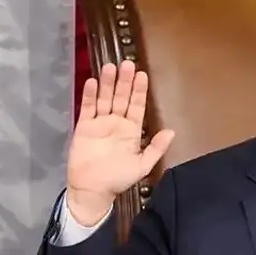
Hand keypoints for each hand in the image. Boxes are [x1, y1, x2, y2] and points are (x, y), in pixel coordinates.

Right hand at [66, 60, 174, 225]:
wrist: (92, 190)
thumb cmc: (118, 179)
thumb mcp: (142, 165)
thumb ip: (156, 148)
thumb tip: (171, 132)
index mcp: (131, 131)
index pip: (136, 106)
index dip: (138, 91)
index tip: (142, 75)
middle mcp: (116, 123)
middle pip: (120, 98)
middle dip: (124, 82)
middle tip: (127, 64)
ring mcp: (99, 124)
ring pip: (104, 99)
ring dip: (108, 84)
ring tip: (110, 67)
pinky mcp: (83, 127)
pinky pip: (87, 108)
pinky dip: (90, 95)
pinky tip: (93, 82)